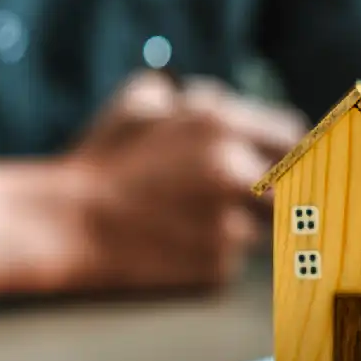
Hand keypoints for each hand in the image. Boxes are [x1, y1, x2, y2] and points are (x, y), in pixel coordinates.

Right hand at [0, 72, 306, 297]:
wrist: (66, 223)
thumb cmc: (102, 160)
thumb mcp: (142, 100)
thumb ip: (196, 93)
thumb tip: (229, 98)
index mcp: (220, 125)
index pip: (292, 134)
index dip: (285, 146)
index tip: (278, 158)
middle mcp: (234, 173)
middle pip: (294, 182)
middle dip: (278, 187)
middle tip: (255, 193)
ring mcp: (229, 223)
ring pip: (267, 224)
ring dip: (245, 221)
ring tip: (197, 217)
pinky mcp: (219, 267)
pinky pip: (237, 257)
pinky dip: (218, 252)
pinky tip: (180, 243)